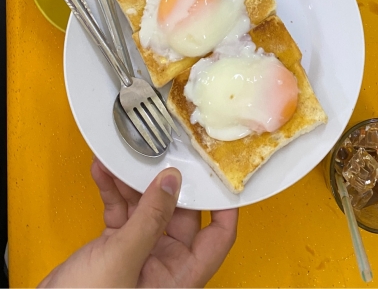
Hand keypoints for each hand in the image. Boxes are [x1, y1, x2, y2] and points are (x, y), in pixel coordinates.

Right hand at [39, 159, 237, 287]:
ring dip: (133, 182)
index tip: (219, 172)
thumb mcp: (122, 261)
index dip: (223, 204)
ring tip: (125, 157)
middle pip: (180, 212)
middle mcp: (165, 264)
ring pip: (146, 207)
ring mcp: (140, 254)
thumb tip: (172, 182)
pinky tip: (104, 172)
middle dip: (167, 181)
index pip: (218, 235)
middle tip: (162, 152)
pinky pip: (121, 211)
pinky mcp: (116, 247)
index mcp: (181, 276)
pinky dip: (113, 192)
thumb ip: (149, 220)